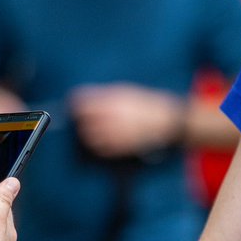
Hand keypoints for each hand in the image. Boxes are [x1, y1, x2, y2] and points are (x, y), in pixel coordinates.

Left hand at [69, 84, 183, 157]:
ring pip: (88, 137)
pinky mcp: (121, 147)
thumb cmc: (144, 103)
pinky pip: (100, 149)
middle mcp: (112, 116)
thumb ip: (104, 95)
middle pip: (83, 121)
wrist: (166, 120)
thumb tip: (82, 98)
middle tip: (80, 120)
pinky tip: (100, 141)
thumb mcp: (125, 92)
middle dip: (80, 121)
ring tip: (90, 131)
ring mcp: (116, 133)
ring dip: (86, 134)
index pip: (82, 103)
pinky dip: (96, 146)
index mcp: (112, 100)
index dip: (76, 105)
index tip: (74, 107)